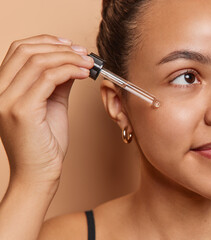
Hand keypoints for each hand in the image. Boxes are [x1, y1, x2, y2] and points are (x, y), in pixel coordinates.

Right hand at [0, 34, 93, 185]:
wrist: (39, 174)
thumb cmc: (45, 143)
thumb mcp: (52, 104)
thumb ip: (57, 82)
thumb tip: (72, 61)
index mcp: (2, 88)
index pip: (19, 50)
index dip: (46, 42)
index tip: (71, 45)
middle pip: (27, 51)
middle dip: (61, 48)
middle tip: (85, 54)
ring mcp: (6, 101)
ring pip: (38, 62)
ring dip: (69, 58)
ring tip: (89, 64)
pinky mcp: (21, 110)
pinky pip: (48, 79)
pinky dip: (70, 70)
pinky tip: (84, 74)